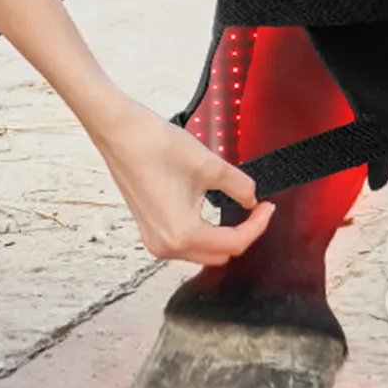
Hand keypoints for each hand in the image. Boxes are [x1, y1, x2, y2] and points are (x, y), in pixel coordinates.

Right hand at [90, 96, 274, 265]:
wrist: (120, 132)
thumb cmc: (154, 146)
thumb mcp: (209, 165)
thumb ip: (239, 186)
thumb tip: (251, 198)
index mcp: (182, 234)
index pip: (234, 243)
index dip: (257, 226)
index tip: (267, 207)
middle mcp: (166, 245)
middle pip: (218, 254)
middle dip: (241, 234)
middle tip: (255, 209)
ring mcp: (154, 239)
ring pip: (201, 252)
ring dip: (221, 235)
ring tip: (235, 209)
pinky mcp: (148, 228)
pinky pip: (183, 243)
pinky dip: (202, 232)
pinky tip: (210, 210)